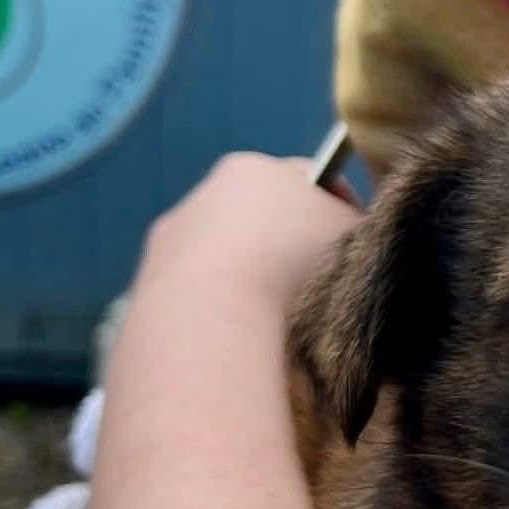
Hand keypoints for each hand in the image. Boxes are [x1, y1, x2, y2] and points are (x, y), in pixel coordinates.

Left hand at [137, 151, 360, 313]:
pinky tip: (238, 339)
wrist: (212, 323)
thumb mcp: (358, 238)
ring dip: (249, 282)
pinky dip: (218, 313)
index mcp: (256, 170)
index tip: (356, 247)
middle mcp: (204, 194)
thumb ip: (364, 228)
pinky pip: (196, 298)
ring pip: (223, 259)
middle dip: (287, 246)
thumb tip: (362, 238)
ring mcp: (168, 241)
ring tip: (276, 324)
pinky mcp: (144, 289)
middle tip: (318, 289)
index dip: (340, 211)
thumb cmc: (297, 269)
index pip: (312, 179)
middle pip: (262, 217)